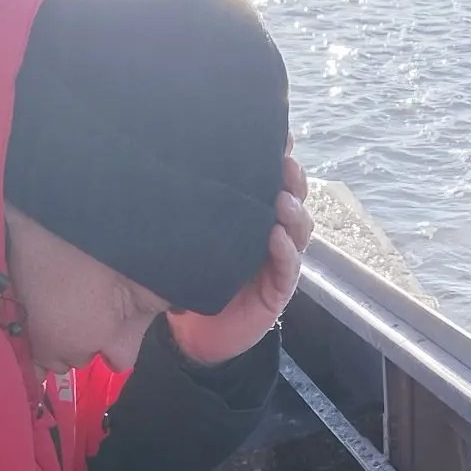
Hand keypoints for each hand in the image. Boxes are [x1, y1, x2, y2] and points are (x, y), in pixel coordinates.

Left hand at [167, 138, 312, 366]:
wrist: (193, 334)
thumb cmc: (190, 281)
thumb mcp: (190, 238)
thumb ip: (192, 210)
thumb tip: (172, 165)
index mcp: (252, 216)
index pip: (272, 181)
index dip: (280, 158)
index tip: (281, 136)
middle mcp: (271, 234)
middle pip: (294, 199)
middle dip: (293, 180)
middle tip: (285, 164)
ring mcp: (278, 262)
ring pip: (298, 229)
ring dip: (293, 212)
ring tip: (281, 200)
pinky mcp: (277, 290)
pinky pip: (288, 267)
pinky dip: (285, 251)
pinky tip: (276, 237)